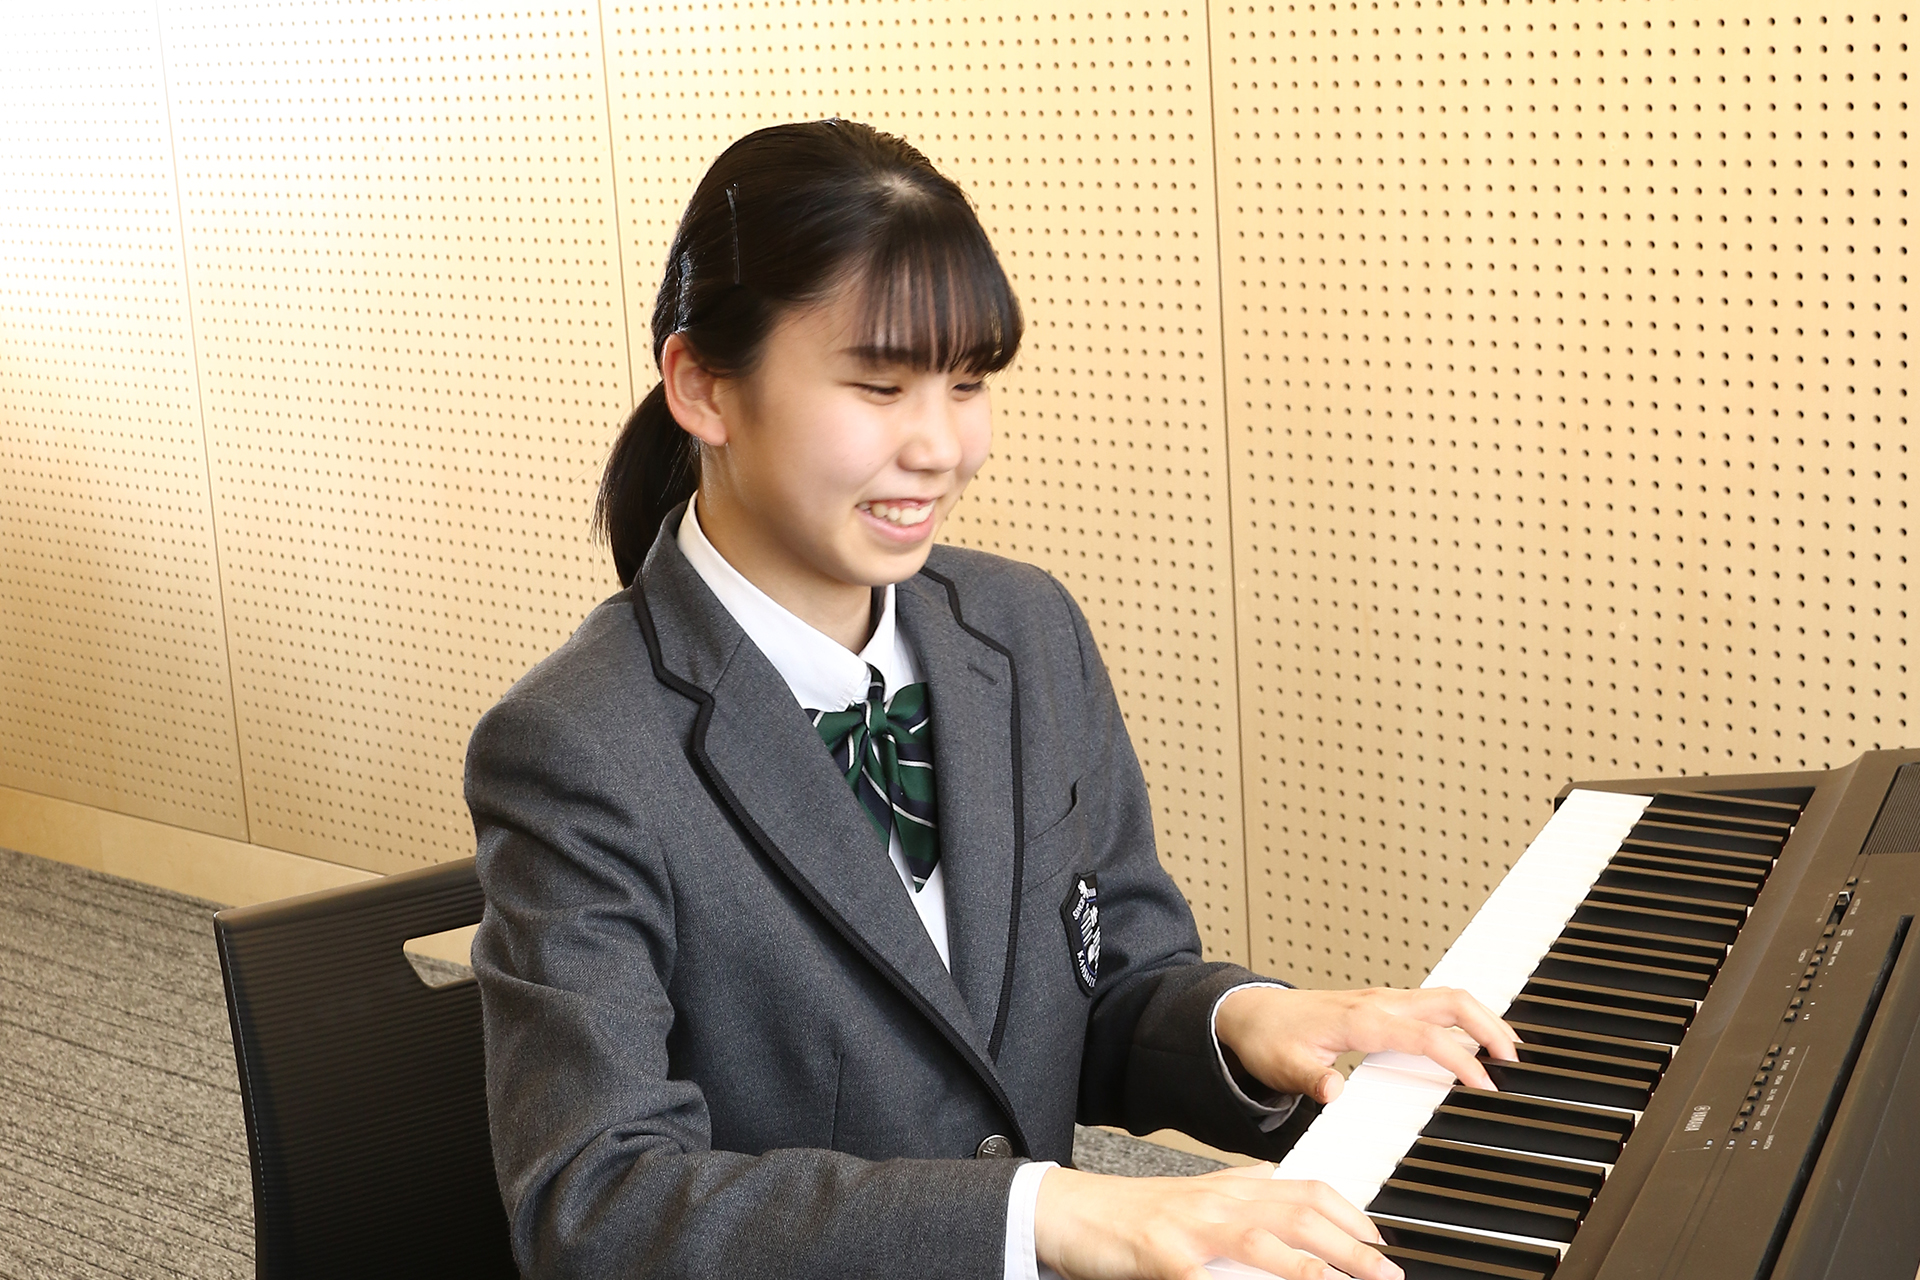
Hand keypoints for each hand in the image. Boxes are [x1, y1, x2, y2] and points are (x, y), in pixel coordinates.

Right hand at [1033, 1163, 1403, 1279]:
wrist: (1070, 1211)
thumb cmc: (1135, 1214)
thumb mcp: (1197, 1197)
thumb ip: (1244, 1196)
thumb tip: (1290, 1191)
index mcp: (1231, 1189)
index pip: (1305, 1189)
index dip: (1350, 1214)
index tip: (1380, 1241)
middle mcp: (1218, 1202)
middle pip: (1297, 1213)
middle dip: (1350, 1244)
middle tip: (1386, 1272)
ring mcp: (1191, 1228)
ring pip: (1262, 1239)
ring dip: (1312, 1267)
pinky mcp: (1162, 1257)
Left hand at [1214, 986, 1518, 1104]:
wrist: (1249, 1013)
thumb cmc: (1269, 1038)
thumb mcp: (1282, 1066)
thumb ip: (1310, 1082)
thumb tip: (1335, 1092)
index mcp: (1360, 1019)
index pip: (1423, 1035)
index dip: (1458, 1058)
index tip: (1485, 1083)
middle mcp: (1378, 1004)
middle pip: (1450, 1001)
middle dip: (1490, 1026)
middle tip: (1517, 1062)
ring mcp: (1384, 1002)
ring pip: (1448, 999)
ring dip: (1483, 1019)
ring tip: (1510, 1053)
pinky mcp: (1384, 1007)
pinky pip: (1434, 1006)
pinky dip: (1464, 1020)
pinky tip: (1476, 1042)